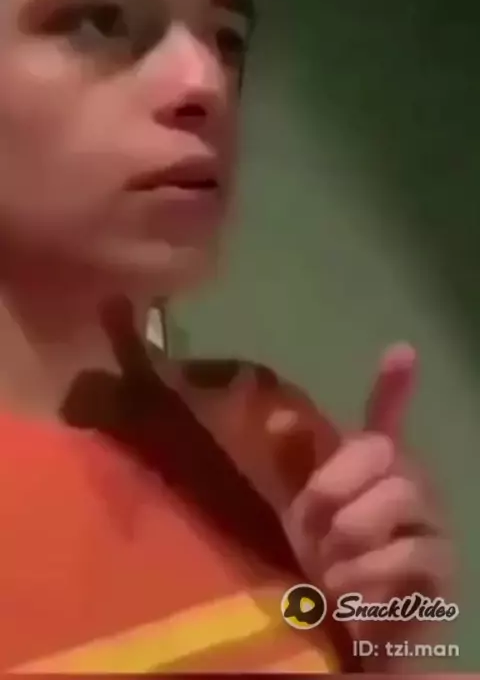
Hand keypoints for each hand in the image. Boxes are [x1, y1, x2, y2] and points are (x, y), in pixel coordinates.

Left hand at [281, 344, 453, 669]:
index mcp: (371, 470)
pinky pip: (412, 553)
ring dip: (351, 530)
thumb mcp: (296, 513)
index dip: (394, 386)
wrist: (342, 630)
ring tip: (325, 564)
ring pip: (401, 495)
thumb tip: (280, 416)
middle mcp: (408, 485)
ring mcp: (431, 526)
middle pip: (385, 453)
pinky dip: (368, 572)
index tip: (400, 351)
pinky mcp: (442, 571)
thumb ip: (293, 466)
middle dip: (333, 484)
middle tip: (306, 524)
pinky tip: (344, 591)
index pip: (386, 419)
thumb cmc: (319, 561)